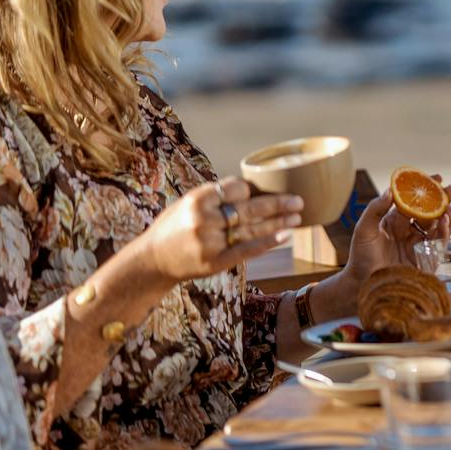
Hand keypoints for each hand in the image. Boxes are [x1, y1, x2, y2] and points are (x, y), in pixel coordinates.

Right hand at [139, 179, 301, 285]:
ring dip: (278, 223)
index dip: (250, 189)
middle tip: (299, 201)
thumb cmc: (173, 227)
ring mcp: (210, 242)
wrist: (151, 261)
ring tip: (297, 217)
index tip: (259, 191)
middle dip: (277, 204)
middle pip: (249, 209)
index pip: (235, 188)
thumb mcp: (187, 203)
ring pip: (252, 229)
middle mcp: (203, 220)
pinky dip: (267, 242)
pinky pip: (247, 250)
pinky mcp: (215, 262)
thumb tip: (252, 188)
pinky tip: (285, 235)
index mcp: (196, 200)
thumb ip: (215, 196)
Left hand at [311, 177, 450, 322]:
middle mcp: (410, 232)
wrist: (362, 284)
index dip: (426, 191)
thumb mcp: (365, 229)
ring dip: (445, 215)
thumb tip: (390, 190)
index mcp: (396, 222)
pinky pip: (438, 244)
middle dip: (442, 200)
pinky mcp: (425, 260)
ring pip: (438, 227)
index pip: (414, 202)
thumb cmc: (360, 256)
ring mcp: (419, 246)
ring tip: (448, 205)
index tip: (436, 178)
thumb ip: (375, 209)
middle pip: (431, 213)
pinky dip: (443, 232)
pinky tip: (444, 221)